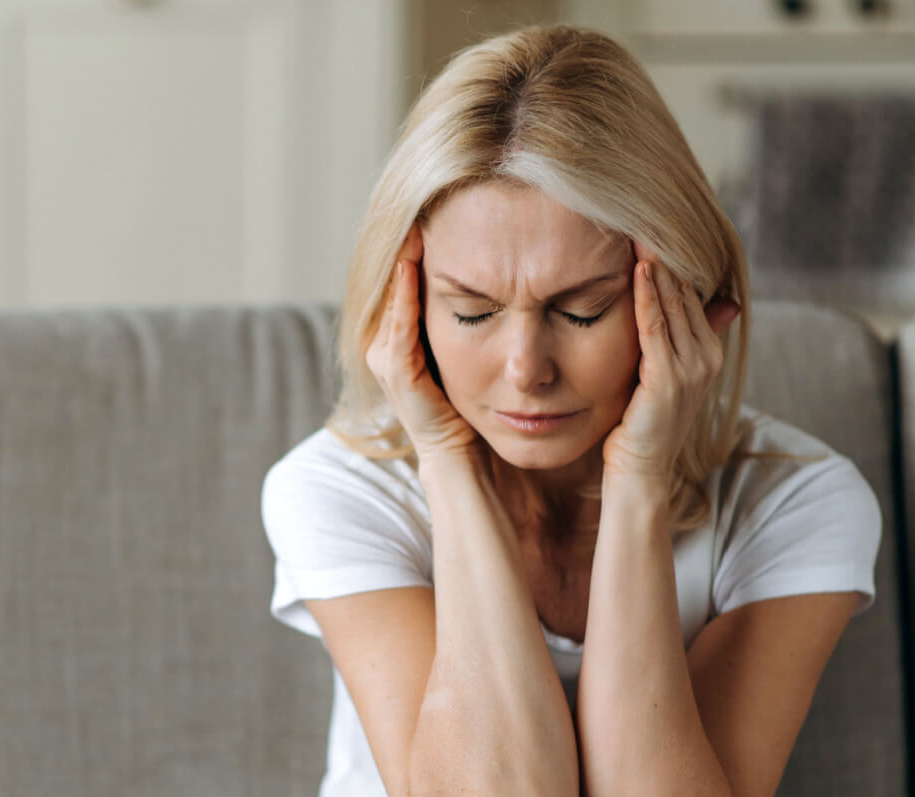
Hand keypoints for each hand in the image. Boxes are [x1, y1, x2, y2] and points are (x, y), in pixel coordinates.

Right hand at [364, 224, 480, 461]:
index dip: (419, 253)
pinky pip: (398, 332)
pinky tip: (411, 268)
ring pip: (391, 303)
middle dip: (404, 251)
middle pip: (394, 290)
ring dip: (400, 266)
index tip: (438, 215)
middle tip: (418, 209)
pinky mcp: (400, 381)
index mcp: (412, 345)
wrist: (472, 470)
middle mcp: (394, 352)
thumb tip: (523, 278)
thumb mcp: (486, 360)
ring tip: (412, 228)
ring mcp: (392, 366)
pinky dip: (402, 299)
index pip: (411, 288)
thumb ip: (492, 322)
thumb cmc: (486, 419)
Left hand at [601, 242, 739, 482]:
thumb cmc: (640, 425)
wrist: (640, 473)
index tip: (648, 222)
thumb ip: (676, 339)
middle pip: (684, 291)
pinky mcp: (668, 382)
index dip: (670, 258)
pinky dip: (647, 299)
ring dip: (656, 266)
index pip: (689, 292)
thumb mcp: (660, 374)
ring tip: (640, 228)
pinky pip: (656, 330)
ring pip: (673, 304)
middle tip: (641, 210)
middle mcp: (706, 356)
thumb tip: (709, 304)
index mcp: (706, 351)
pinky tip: (638, 271)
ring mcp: (691, 370)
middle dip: (663, 253)